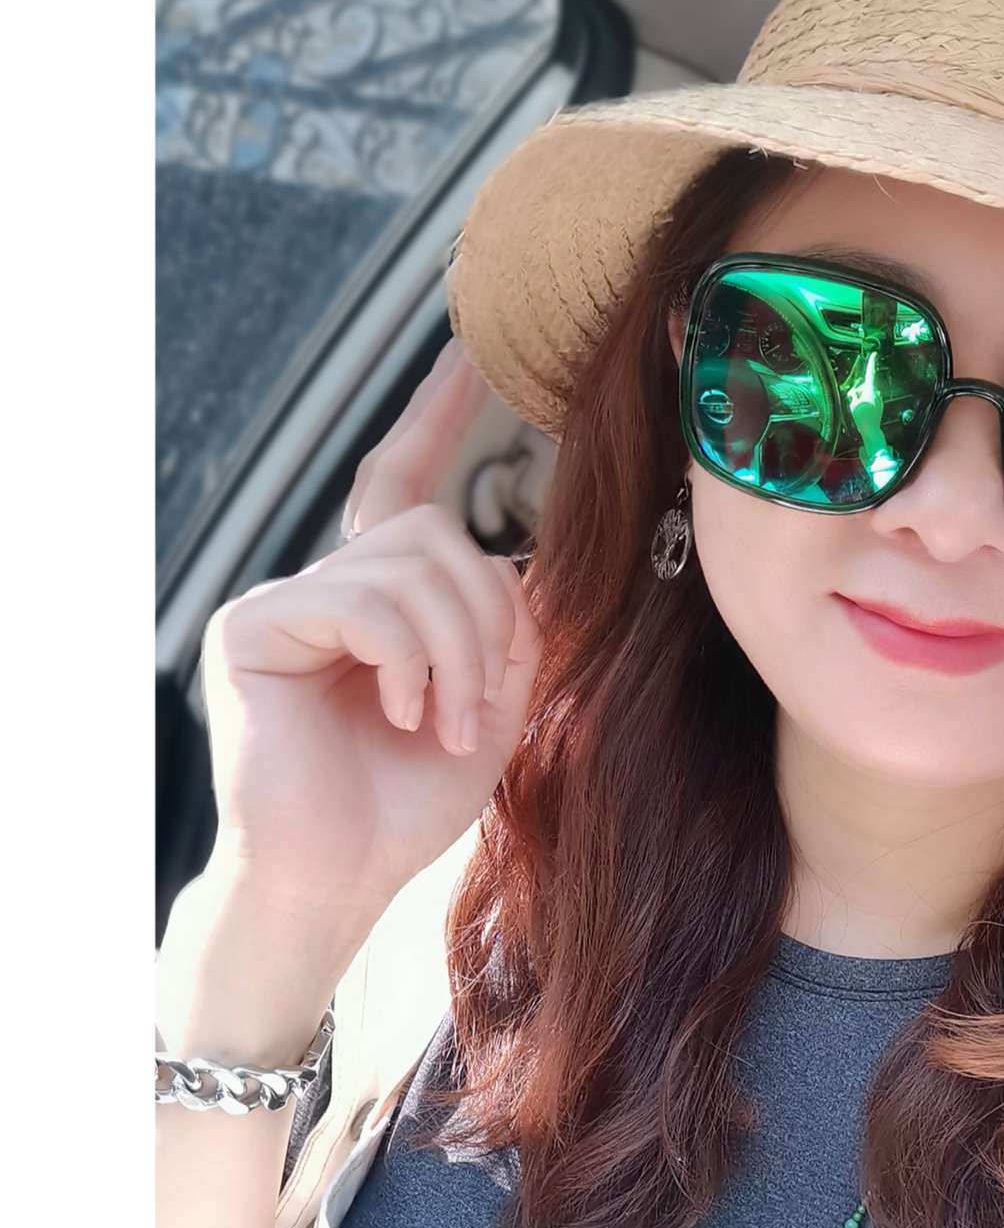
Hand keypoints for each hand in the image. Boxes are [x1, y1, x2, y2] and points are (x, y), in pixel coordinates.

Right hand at [198, 338, 541, 919]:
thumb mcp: (492, 704)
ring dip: (456, 653)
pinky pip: (365, 601)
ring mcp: (287, 601)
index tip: (472, 354)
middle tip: (481, 704)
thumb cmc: (408, 800)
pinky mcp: (255, 627)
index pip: (407, 483)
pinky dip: (407, 660)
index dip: (436, 417)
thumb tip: (523, 558)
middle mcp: (331, 585)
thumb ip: (508, 627)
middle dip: (486, 619)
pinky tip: (403, 712)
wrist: (340, 874)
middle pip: (438, 534)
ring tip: (447, 724)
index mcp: (384, 597)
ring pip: (413, 567)